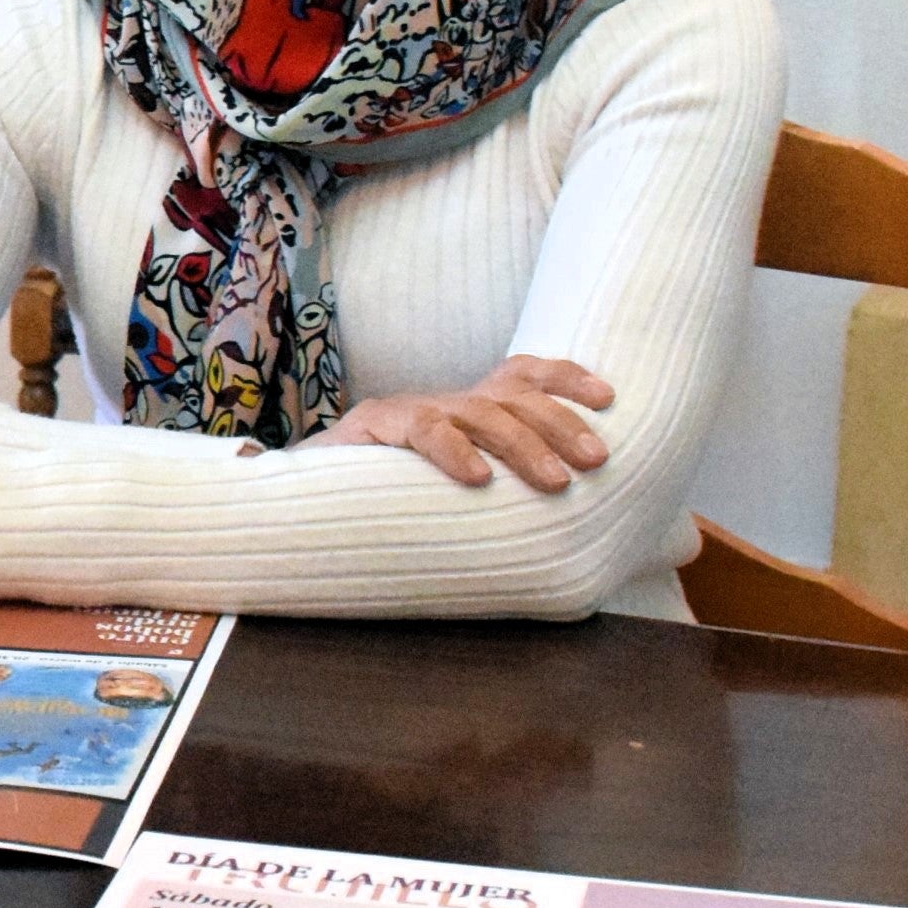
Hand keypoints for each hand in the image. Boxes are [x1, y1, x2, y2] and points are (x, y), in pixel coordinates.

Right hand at [313, 356, 614, 490]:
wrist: (299, 503)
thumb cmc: (390, 507)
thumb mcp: (455, 497)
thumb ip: (503, 502)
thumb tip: (579, 532)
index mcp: (468, 411)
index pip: (524, 375)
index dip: (567, 379)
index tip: (609, 398)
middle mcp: (444, 403)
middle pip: (513, 395)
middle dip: (561, 424)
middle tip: (596, 460)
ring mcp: (408, 411)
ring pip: (476, 412)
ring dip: (522, 443)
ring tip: (556, 482)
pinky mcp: (370, 427)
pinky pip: (419, 430)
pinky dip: (451, 451)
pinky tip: (476, 477)